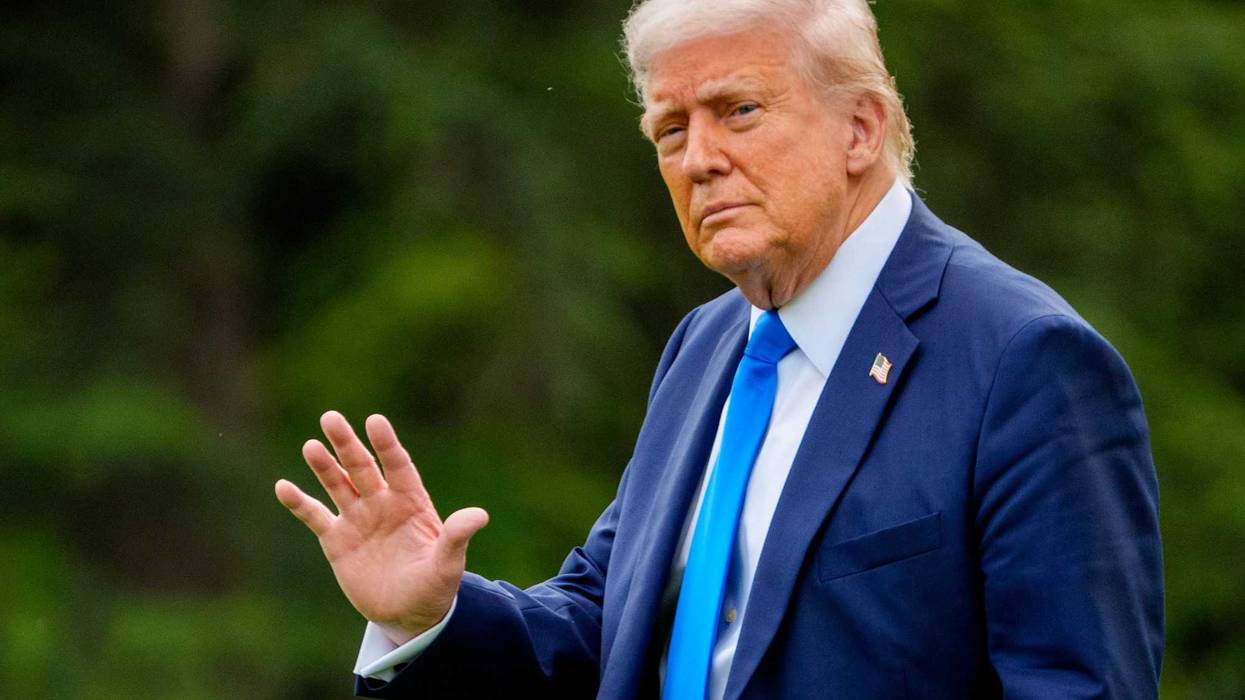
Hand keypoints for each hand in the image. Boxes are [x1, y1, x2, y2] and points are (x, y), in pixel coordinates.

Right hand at [275, 411, 488, 643]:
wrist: (409, 614)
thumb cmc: (434, 586)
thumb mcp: (448, 564)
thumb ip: (457, 537)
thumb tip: (480, 516)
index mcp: (411, 502)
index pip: (397, 466)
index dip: (387, 445)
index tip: (375, 421)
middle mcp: (382, 504)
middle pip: (362, 467)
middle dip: (347, 444)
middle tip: (331, 417)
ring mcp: (358, 519)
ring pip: (338, 485)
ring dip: (324, 466)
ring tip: (311, 446)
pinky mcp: (337, 540)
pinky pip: (315, 516)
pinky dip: (299, 502)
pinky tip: (283, 487)